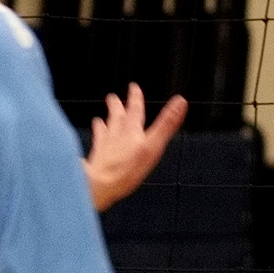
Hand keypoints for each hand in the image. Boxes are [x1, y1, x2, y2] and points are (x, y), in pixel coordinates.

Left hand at [85, 86, 188, 210]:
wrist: (99, 185)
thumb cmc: (127, 169)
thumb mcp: (153, 146)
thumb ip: (166, 124)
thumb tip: (179, 102)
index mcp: (132, 132)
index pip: (135, 110)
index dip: (135, 98)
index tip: (133, 87)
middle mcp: (116, 136)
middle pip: (116, 118)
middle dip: (116, 107)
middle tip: (112, 97)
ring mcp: (104, 148)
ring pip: (104, 130)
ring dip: (103, 123)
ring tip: (99, 119)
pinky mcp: (96, 161)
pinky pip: (95, 147)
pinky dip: (95, 142)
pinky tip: (94, 145)